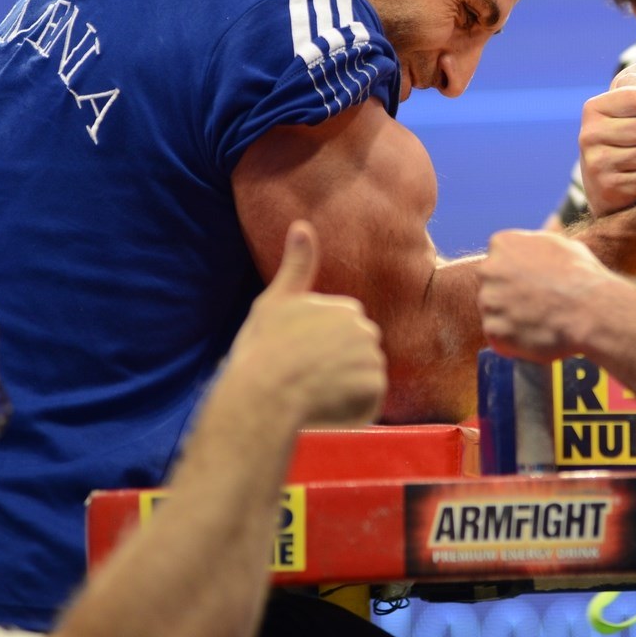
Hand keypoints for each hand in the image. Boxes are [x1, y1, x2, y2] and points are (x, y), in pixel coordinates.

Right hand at [226, 221, 386, 426]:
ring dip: (344, 390)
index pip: (343, 332)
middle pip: (357, 354)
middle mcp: (364, 330)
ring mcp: (371, 360)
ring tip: (312, 395)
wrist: (262, 398)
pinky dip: (351, 411)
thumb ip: (296, 266)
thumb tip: (302, 225)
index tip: (297, 357)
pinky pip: (368, 404)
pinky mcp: (374, 390)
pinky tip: (326, 411)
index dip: (319, 349)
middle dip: (337, 368)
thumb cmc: (261, 352)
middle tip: (304, 378)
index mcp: (344, 308)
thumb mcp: (274, 303)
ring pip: (363, 379)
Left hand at [479, 230, 623, 362]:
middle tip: (537, 304)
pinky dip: (513, 341)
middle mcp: (488, 269)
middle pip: (492, 285)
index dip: (518, 274)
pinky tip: (536, 336)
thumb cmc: (582, 276)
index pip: (499, 259)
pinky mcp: (493, 331)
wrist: (591, 310)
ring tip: (540, 321)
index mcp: (502, 244)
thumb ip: (538, 244)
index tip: (535, 283)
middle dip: (510, 295)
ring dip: (512, 319)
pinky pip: (499, 337)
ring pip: (495, 312)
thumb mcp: (562, 244)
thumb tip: (541, 236)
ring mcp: (488, 301)